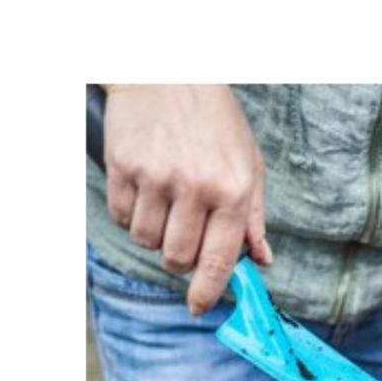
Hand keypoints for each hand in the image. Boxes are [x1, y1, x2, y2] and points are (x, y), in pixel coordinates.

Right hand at [103, 84, 272, 314]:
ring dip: (154, 234)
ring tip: (166, 204)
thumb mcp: (249, 165)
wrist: (169, 72)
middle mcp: (195, 187)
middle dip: (180, 258)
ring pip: (146, 240)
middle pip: (177, 258)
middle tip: (184, 235)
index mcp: (232, 190)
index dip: (206, 291)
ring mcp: (155, 177)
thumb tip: (260, 260)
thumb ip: (252, 217)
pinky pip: (121, 217)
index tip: (199, 308)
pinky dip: (130, 214)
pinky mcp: (123, 166)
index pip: (218, 259)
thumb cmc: (216, 122)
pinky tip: (144, 190)